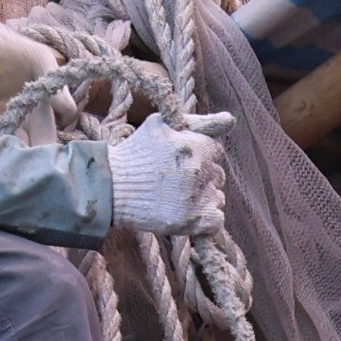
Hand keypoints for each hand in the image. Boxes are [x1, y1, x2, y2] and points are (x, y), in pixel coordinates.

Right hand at [106, 114, 231, 233]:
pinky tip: (188, 213)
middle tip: (177, 181)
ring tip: (178, 197)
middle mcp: (198, 170)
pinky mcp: (189, 220)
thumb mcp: (161, 125)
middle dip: (202, 177)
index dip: (201, 157)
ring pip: (217, 197)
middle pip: (217, 175)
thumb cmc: (134, 153)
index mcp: (195, 146)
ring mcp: (195, 196)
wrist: (109, 187)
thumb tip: (230, 119)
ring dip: (204, 198)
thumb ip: (199, 122)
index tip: (184, 162)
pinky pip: (216, 220)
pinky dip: (206, 219)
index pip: (215, 152)